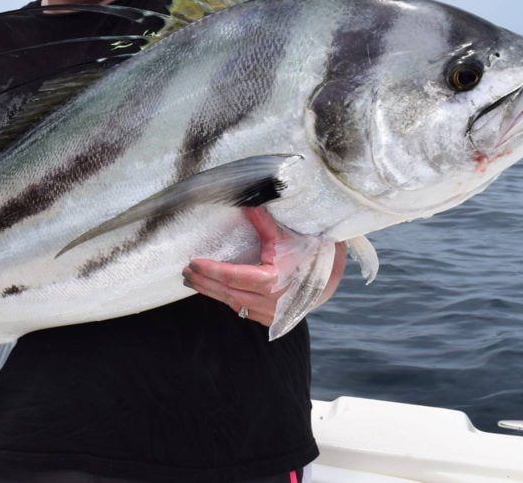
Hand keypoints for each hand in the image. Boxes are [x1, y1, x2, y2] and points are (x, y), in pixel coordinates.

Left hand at [181, 207, 345, 326]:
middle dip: (204, 283)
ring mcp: (272, 314)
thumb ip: (263, 222)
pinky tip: (218, 293)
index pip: (231, 277)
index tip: (193, 263)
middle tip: (186, 273)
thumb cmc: (312, 252)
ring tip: (195, 282)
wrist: (336, 277)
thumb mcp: (287, 235)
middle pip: (228, 293)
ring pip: (234, 304)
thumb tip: (244, 201)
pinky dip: (229, 301)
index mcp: (272, 281)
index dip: (210, 270)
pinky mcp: (274, 319)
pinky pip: (245, 311)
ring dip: (213, 293)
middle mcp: (270, 302)